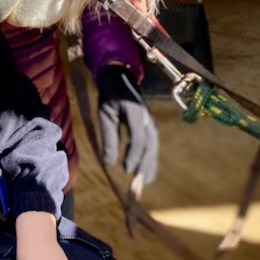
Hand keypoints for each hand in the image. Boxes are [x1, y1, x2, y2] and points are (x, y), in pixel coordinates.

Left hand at [96, 64, 158, 184]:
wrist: (120, 77)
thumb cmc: (109, 95)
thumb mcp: (105, 113)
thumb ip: (108, 137)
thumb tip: (109, 162)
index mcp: (136, 113)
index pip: (138, 139)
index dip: (133, 156)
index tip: (126, 170)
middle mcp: (147, 118)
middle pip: (150, 145)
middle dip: (146, 164)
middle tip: (141, 182)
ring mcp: (149, 120)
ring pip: (153, 145)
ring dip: (151, 162)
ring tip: (148, 179)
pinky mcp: (148, 123)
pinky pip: (152, 142)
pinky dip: (150, 155)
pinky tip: (146, 166)